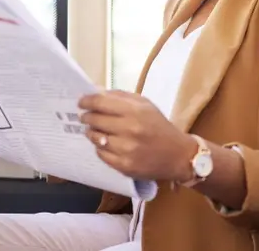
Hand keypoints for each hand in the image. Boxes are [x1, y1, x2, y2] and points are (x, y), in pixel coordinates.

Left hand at [78, 90, 196, 181]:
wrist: (178, 155)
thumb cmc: (159, 126)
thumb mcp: (145, 105)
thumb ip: (120, 97)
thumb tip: (95, 91)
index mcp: (135, 111)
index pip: (100, 103)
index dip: (86, 101)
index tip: (81, 102)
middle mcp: (129, 130)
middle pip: (95, 120)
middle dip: (86, 117)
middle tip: (85, 116)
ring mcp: (126, 150)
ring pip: (96, 138)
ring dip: (92, 133)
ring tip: (94, 130)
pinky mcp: (124, 166)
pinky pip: (101, 154)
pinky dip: (100, 148)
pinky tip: (105, 144)